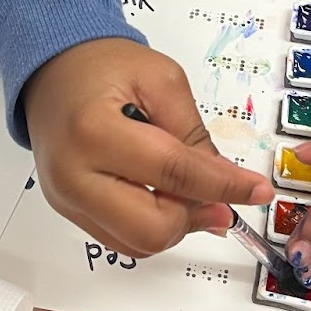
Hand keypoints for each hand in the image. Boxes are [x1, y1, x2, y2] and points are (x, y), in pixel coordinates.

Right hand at [23, 38, 274, 257]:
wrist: (53, 68)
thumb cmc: (102, 65)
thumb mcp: (162, 82)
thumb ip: (195, 136)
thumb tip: (226, 185)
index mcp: (95, 131)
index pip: (173, 174)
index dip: (223, 186)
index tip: (257, 190)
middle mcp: (72, 174)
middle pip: (151, 228)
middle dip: (194, 216)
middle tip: (218, 196)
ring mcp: (65, 198)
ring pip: (137, 244)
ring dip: (175, 225)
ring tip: (188, 192)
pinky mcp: (67, 209)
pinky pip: (120, 239)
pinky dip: (151, 225)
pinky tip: (163, 197)